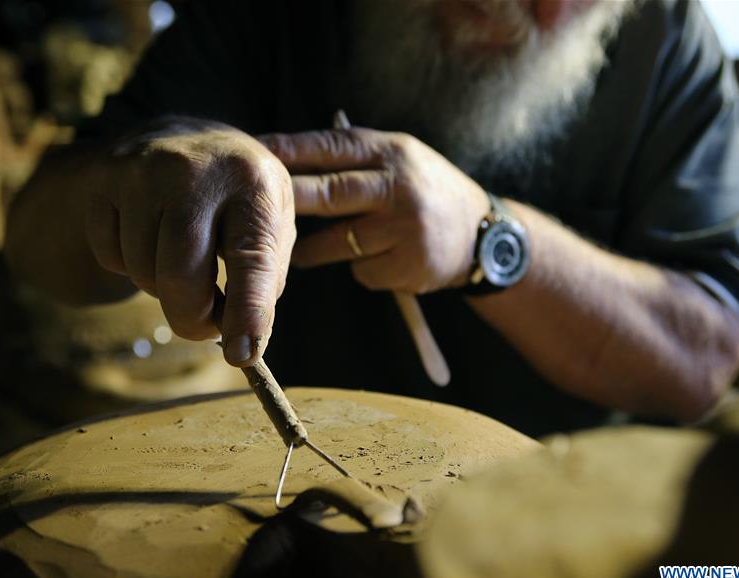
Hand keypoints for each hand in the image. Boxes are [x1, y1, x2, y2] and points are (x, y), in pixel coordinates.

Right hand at [85, 120, 294, 365]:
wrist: (186, 139)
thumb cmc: (238, 199)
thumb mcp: (270, 227)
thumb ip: (264, 285)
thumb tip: (244, 347)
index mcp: (253, 182)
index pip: (250, 258)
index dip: (247, 312)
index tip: (242, 355)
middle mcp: (196, 170)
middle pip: (181, 274)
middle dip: (192, 319)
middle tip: (205, 326)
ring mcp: (143, 171)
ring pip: (143, 271)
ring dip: (163, 290)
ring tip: (184, 264)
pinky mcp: (105, 180)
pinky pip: (111, 256)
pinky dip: (131, 266)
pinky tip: (152, 241)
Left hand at [260, 128, 489, 293]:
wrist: (484, 235)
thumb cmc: (426, 190)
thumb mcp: (401, 158)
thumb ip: (356, 157)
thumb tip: (286, 158)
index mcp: (393, 153)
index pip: (333, 147)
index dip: (292, 150)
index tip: (256, 152)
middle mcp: (400, 189)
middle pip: (332, 193)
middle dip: (290, 199)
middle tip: (254, 207)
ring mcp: (406, 230)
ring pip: (339, 242)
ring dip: (311, 249)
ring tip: (298, 251)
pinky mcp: (409, 266)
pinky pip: (362, 270)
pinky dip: (361, 267)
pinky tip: (381, 258)